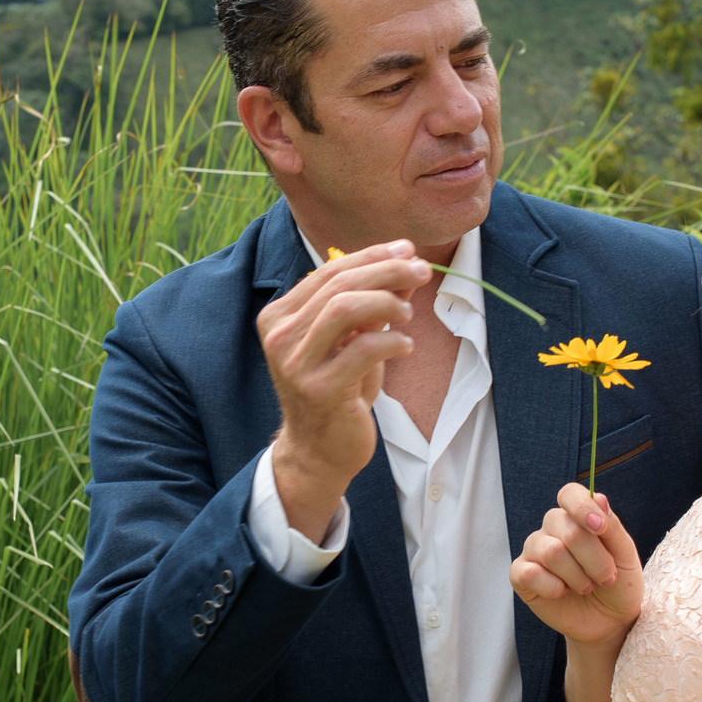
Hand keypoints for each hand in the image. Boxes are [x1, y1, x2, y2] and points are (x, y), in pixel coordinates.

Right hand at [257, 242, 429, 535]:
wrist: (319, 450)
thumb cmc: (338, 389)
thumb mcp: (352, 340)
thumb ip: (372, 304)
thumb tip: (406, 265)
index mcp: (280, 316)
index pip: (329, 272)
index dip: (372, 256)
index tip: (408, 251)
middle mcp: (280, 336)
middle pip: (339, 285)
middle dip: (386, 271)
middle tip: (421, 271)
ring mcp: (295, 363)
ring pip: (344, 309)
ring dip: (386, 302)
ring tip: (408, 314)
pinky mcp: (319, 389)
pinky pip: (361, 349)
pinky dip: (391, 341)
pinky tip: (405, 345)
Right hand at [509, 482, 643, 647]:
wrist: (609, 622)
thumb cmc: (619, 584)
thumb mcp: (625, 555)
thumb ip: (611, 526)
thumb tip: (597, 497)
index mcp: (577, 516)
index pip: (569, 494)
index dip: (583, 507)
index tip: (600, 528)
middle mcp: (552, 528)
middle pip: (567, 528)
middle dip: (594, 558)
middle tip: (607, 578)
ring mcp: (534, 550)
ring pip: (551, 551)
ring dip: (577, 576)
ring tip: (587, 587)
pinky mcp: (520, 576)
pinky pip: (529, 573)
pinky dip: (553, 587)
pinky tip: (562, 593)